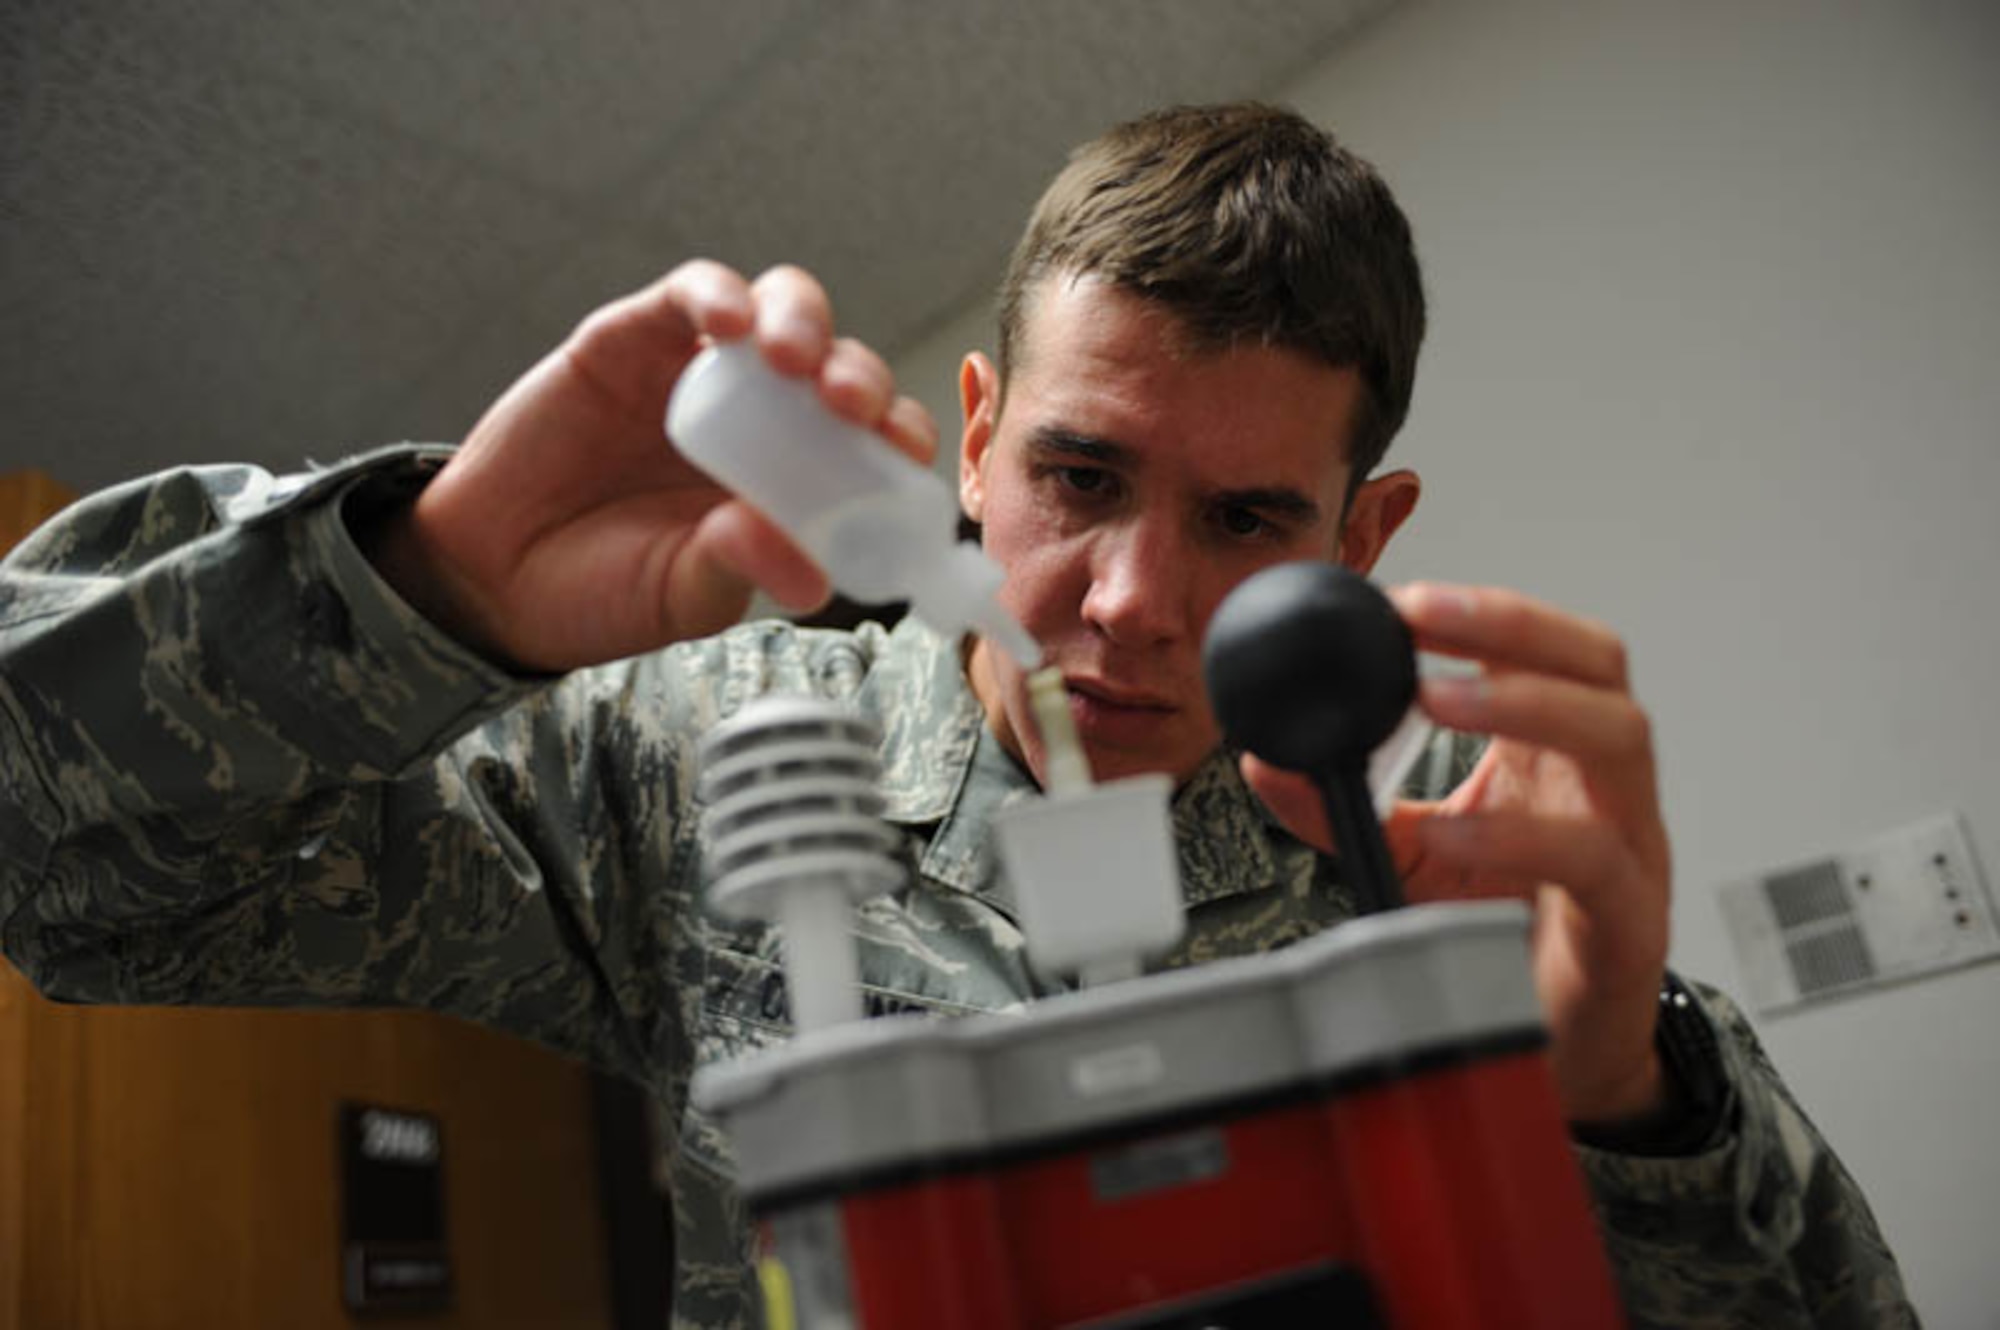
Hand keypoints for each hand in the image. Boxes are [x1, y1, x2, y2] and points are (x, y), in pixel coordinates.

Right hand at [366, 261, 937, 671]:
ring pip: (782, 311)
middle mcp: (764, 418)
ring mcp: (702, 371)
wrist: (491, 576)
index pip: (875, 443)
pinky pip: (692, 294)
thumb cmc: (603, 590)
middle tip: (850, 405)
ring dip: (803, 324)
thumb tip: (810, 571)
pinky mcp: (636, 336)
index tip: (902, 455)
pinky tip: (726, 324)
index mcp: (796, 481)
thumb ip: (742, 571)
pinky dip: (718, 296)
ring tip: (794, 360)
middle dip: (860, 377)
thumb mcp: (684, 597)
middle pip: (840, 367)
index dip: (899, 437)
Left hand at [1243, 582, 1671, 1125]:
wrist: (1563, 1048)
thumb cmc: (1504, 934)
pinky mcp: (1628, 920)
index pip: (1549, 648)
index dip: (1488, 611)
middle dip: (1513, 627)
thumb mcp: (1412, 852)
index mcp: (1560, 754)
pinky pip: (1591, 859)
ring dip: (1527, 704)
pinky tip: (1454, 829)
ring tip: (1438, 698)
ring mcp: (1631, 846)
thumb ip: (1345, 803)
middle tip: (1423, 618)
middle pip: (1601, 666)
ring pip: (1619, 741)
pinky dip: (1520, 835)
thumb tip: (1266, 757)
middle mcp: (1606, 786)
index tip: (1403, 598)